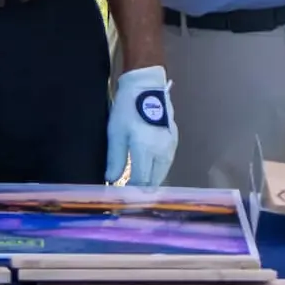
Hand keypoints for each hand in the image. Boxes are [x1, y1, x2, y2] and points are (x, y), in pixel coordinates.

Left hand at [106, 66, 177, 187]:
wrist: (147, 87)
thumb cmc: (127, 109)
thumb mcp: (115, 133)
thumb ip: (114, 159)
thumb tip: (111, 181)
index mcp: (145, 150)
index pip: (141, 181)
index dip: (132, 193)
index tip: (123, 198)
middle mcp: (161, 151)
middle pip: (154, 181)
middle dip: (143, 190)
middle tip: (131, 196)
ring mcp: (170, 146)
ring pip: (163, 173)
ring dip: (152, 181)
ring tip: (140, 187)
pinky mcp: (174, 140)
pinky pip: (167, 163)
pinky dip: (158, 170)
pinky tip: (150, 171)